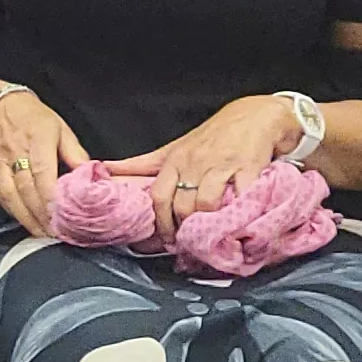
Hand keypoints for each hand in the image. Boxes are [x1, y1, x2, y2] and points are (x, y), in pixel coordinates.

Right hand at [0, 82, 89, 230]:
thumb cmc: (32, 118)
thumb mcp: (60, 128)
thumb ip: (75, 153)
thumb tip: (93, 175)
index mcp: (37, 139)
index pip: (43, 173)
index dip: (52, 197)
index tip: (64, 215)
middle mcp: (15, 152)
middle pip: (28, 190)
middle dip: (44, 215)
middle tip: (59, 232)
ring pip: (12, 198)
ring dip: (29, 219)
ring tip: (44, 233)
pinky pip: (2, 198)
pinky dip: (15, 213)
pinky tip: (28, 223)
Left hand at [107, 94, 303, 239]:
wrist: (254, 116)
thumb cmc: (211, 136)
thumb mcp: (173, 148)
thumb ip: (142, 164)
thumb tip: (107, 169)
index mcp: (175, 160)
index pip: (159, 196)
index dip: (160, 223)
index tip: (165, 240)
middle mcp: (195, 163)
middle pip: (182, 205)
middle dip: (184, 229)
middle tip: (189, 245)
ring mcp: (222, 166)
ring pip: (206, 203)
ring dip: (208, 225)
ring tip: (211, 237)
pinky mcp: (248, 168)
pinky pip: (241, 197)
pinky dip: (239, 214)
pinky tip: (238, 224)